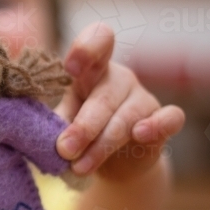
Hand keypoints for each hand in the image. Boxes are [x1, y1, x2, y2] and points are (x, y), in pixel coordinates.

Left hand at [54, 23, 184, 182]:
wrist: (115, 162)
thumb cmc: (84, 132)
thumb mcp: (66, 123)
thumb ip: (55, 124)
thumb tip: (40, 134)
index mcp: (91, 70)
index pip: (97, 42)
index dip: (86, 49)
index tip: (70, 68)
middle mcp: (119, 79)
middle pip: (103, 98)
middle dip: (83, 127)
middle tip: (64, 150)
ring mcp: (143, 97)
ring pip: (126, 118)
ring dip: (102, 146)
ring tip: (80, 167)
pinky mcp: (163, 119)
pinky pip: (170, 118)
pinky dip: (157, 125)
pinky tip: (140, 134)